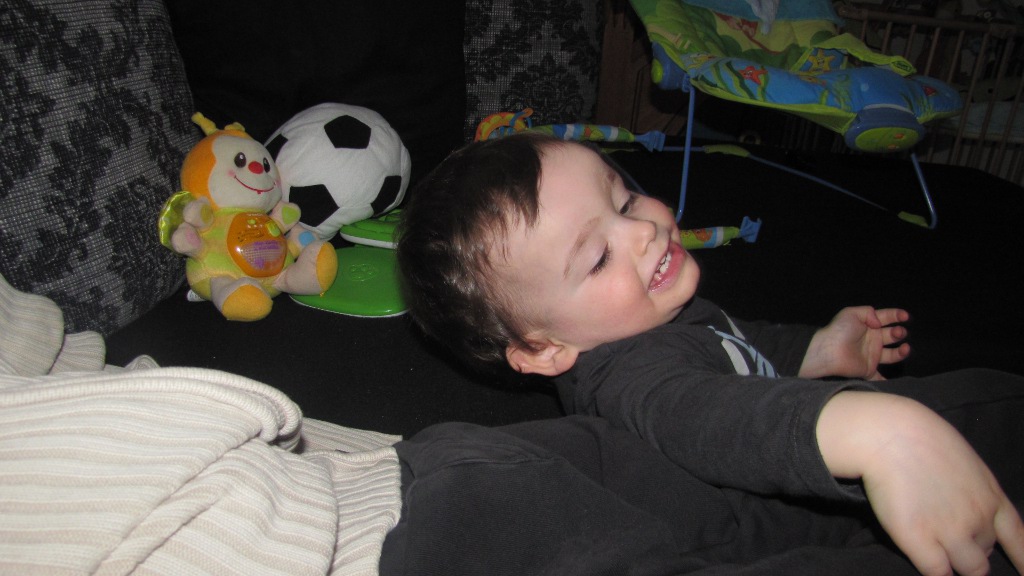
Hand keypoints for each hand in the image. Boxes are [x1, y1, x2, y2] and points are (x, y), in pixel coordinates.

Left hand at [799, 306, 909, 379]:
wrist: (829, 352)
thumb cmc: (839, 331)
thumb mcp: (851, 313)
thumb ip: (868, 312)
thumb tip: (879, 322)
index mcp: (867, 325)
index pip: (885, 318)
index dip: (896, 315)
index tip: (906, 316)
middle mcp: (871, 340)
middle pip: (891, 335)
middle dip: (898, 332)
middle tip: (898, 332)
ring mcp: (871, 355)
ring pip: (892, 354)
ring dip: (902, 351)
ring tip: (905, 348)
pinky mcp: (868, 370)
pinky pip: (880, 377)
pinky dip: (887, 380)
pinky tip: (899, 381)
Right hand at [818, 391, 1023, 575]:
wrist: (889, 434)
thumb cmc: (921, 437)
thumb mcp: (964, 461)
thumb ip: (973, 489)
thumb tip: (964, 505)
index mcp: (993, 496)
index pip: (1019, 539)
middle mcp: (979, 519)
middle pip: (986, 552)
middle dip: (972, 549)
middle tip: (950, 538)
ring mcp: (953, 533)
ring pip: (969, 569)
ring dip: (956, 562)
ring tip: (938, 551)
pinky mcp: (922, 542)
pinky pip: (937, 573)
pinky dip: (934, 570)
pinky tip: (925, 558)